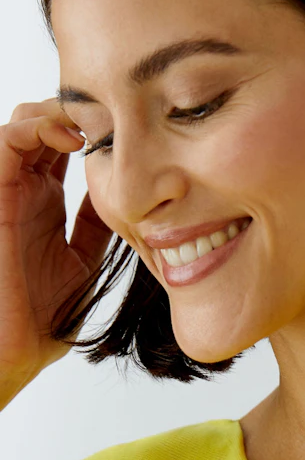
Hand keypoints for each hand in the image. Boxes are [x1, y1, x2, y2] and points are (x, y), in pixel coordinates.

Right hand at [0, 96, 112, 386]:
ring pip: (27, 121)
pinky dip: (38, 126)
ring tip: (98, 119)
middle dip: (84, 112)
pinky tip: (73, 137)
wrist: (6, 349)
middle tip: (120, 113)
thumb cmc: (38, 319)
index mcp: (45, 203)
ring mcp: (8, 188)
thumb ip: (98, 231)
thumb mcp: (83, 265)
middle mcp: (24, 189)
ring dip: (63, 110)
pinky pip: (8, 139)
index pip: (68, 147)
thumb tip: (134, 204)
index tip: (136, 133)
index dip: (99, 132)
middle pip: (49, 125)